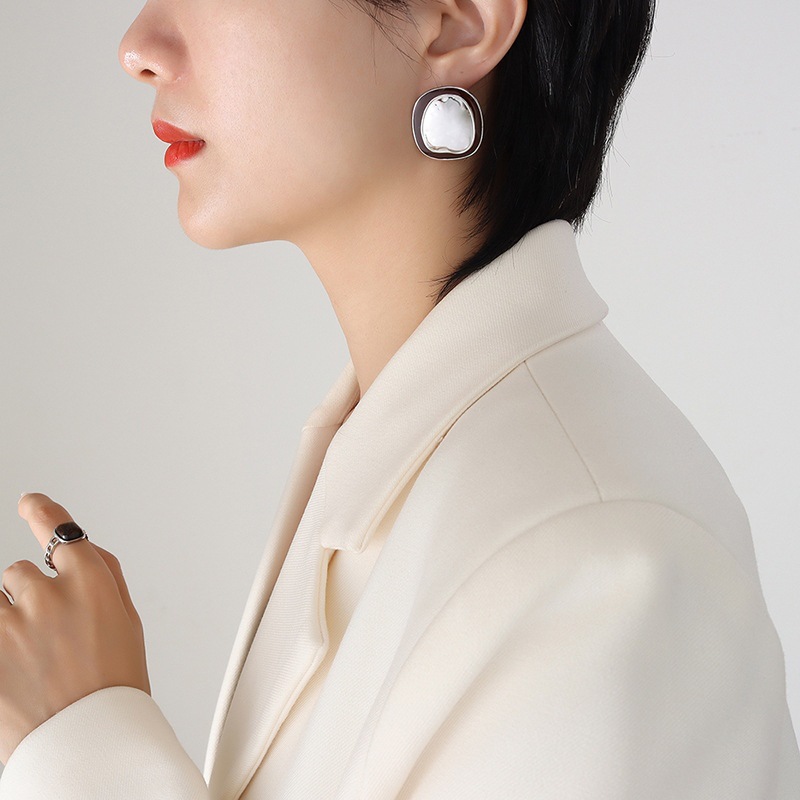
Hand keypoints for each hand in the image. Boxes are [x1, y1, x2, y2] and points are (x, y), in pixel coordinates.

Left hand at [0, 493, 150, 765]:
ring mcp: (10, 623)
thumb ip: (106, 577)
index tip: (32, 502)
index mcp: (90, 582)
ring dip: (7, 618)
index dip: (42, 511)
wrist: (86, 741)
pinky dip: (1, 636)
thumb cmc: (114, 685)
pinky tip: (15, 660)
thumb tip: (82, 548)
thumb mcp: (128, 622)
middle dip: (27, 597)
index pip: (59, 529)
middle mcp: (48, 594)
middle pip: (19, 573)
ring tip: (26, 656)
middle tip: (44, 635)